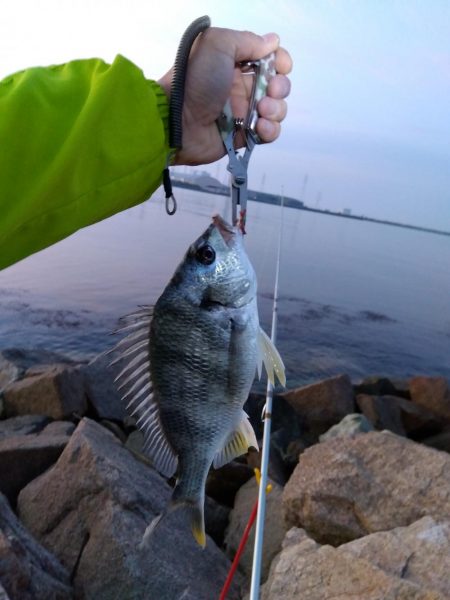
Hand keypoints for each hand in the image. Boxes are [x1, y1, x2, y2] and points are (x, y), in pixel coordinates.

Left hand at [158, 27, 291, 165]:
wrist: (177, 121)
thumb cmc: (193, 81)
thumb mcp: (216, 45)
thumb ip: (246, 40)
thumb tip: (272, 42)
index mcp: (235, 65)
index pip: (268, 60)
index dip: (279, 62)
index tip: (281, 66)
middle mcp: (241, 88)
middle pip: (277, 86)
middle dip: (280, 87)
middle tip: (270, 91)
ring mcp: (243, 113)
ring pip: (276, 110)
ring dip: (276, 109)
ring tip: (261, 110)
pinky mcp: (243, 136)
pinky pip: (267, 133)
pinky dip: (270, 130)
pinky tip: (260, 126)